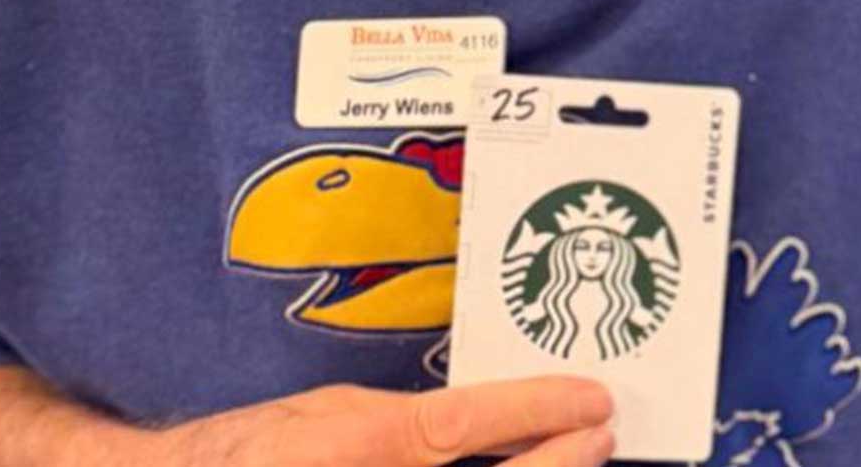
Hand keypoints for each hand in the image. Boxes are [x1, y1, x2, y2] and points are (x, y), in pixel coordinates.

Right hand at [150, 378, 613, 466]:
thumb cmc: (259, 453)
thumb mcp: (335, 417)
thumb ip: (410, 428)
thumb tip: (496, 424)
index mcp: (354, 447)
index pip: (457, 428)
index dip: (534, 412)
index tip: (591, 400)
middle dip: (558, 466)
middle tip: (601, 435)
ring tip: (578, 461)